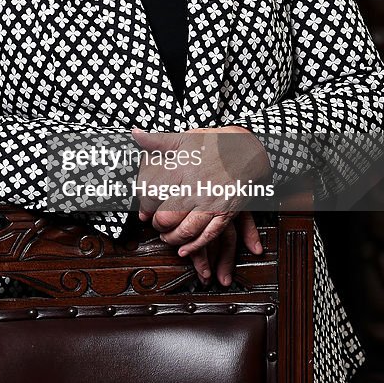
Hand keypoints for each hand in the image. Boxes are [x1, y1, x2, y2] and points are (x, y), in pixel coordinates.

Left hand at [131, 126, 268, 277]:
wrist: (248, 150)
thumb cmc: (215, 144)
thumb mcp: (185, 138)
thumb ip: (157, 140)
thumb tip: (135, 133)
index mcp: (181, 170)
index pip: (153, 195)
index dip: (144, 207)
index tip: (142, 211)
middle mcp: (194, 189)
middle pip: (167, 217)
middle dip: (158, 225)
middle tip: (156, 225)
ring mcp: (211, 202)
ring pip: (186, 230)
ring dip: (173, 238)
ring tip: (167, 237)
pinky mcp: (225, 213)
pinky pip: (208, 235)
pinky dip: (194, 246)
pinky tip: (184, 250)